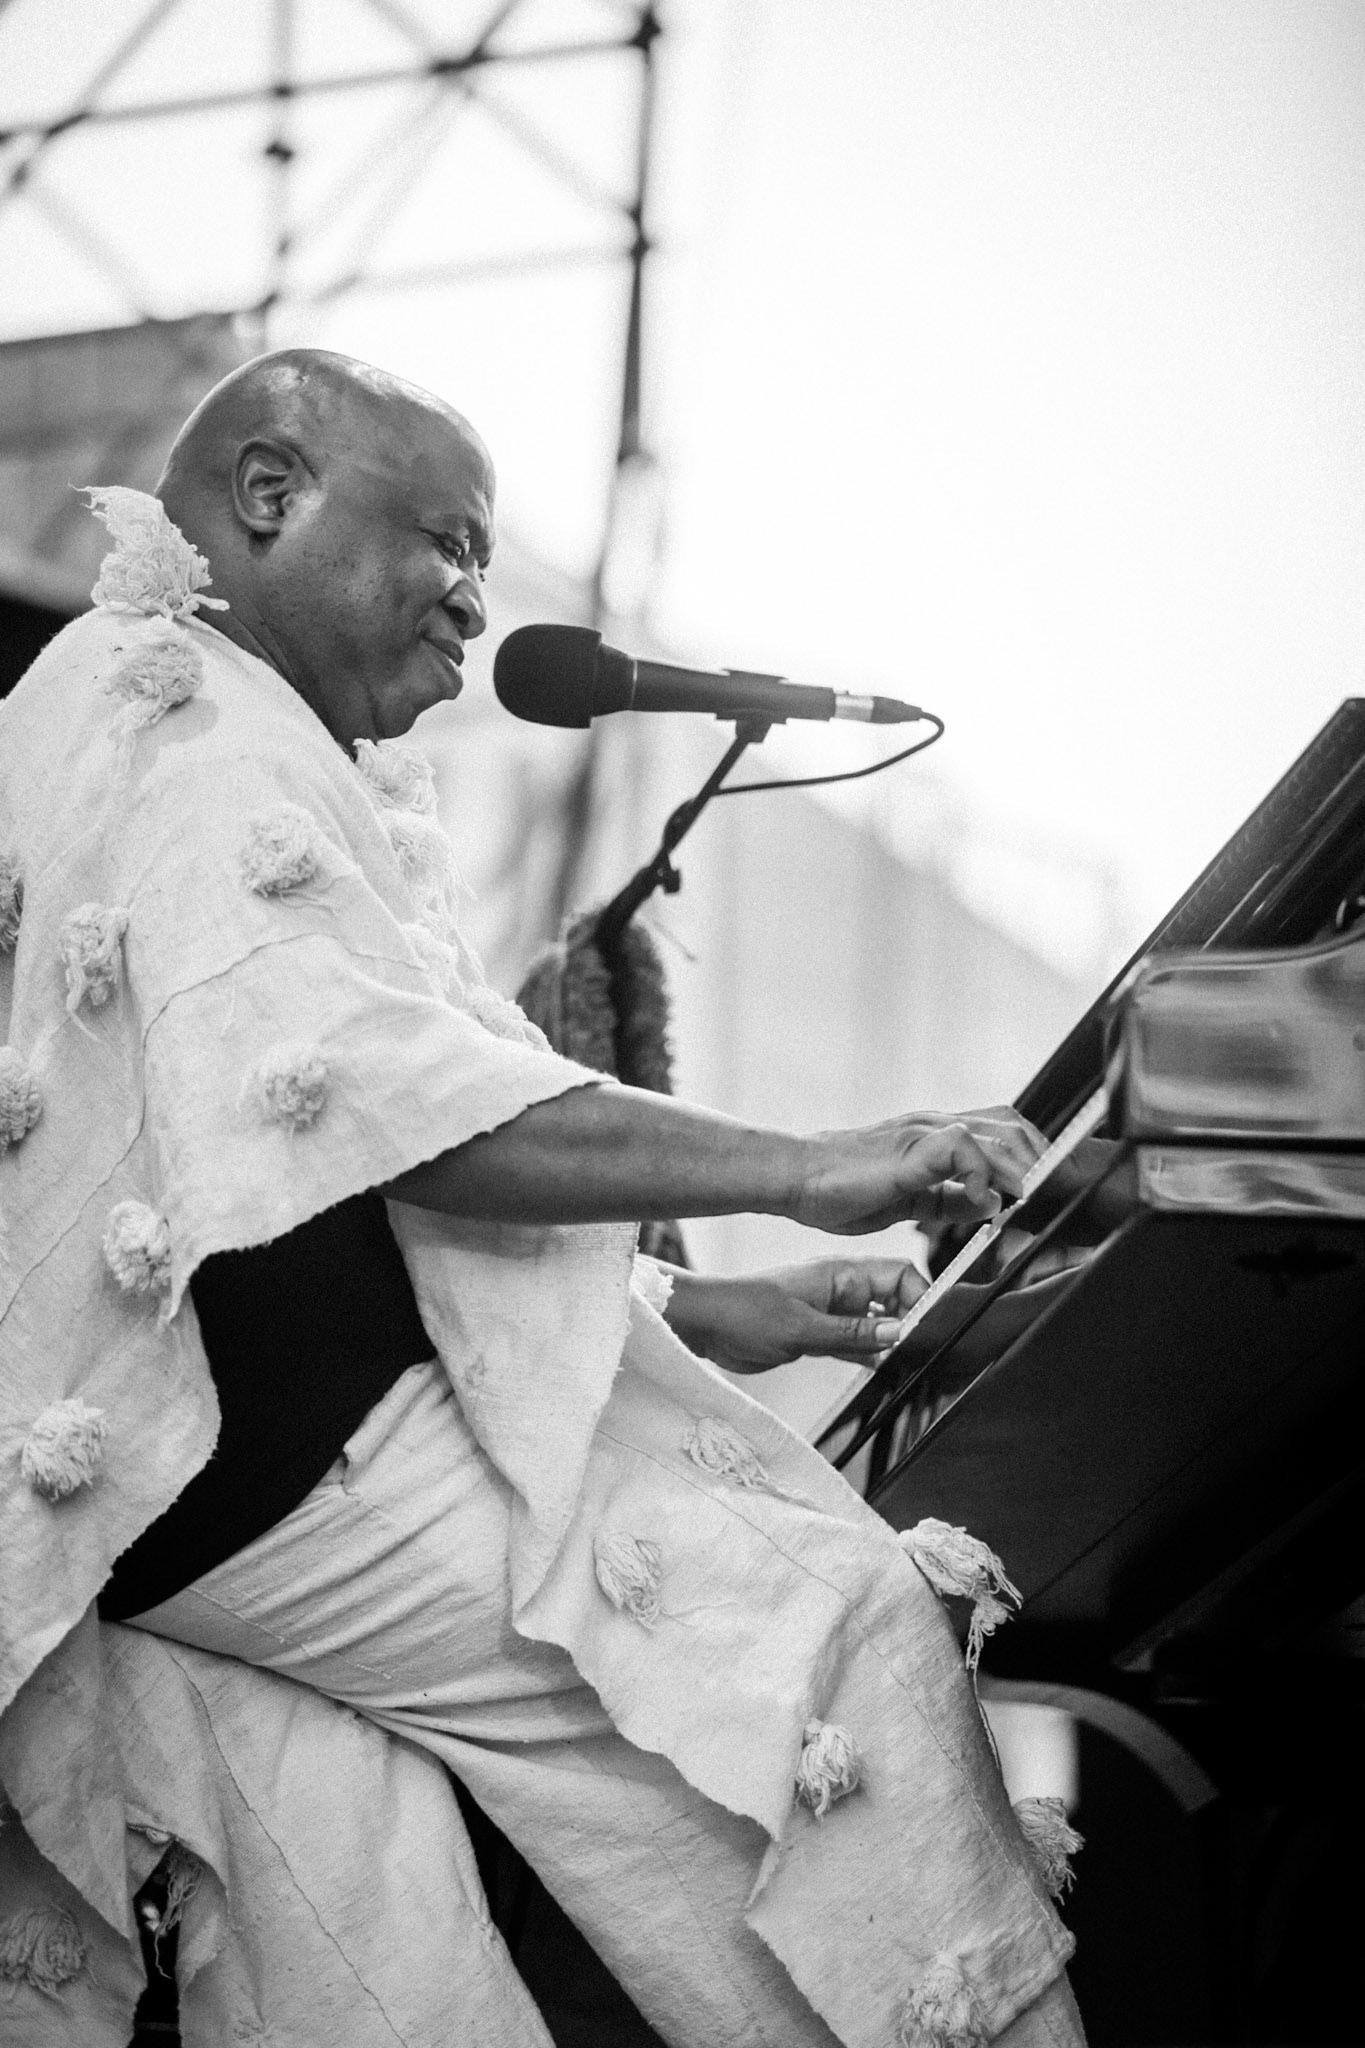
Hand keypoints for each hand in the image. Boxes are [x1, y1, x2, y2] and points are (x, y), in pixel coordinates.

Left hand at [663, 1258, 927, 1373]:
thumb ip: (853, 1333)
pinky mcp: (819, 1334)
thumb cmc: (745, 1313)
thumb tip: (899, 1332)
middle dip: (910, 1322)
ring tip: (906, 1365)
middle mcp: (841, 1290)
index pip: (898, 1274)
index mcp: (841, 1274)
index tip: (930, 1328)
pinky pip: (856, 1342)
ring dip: (890, 1342)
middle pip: (893, 1299)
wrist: (705, 1325)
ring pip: (876, 1323)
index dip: (920, 1296)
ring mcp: (830, 1311)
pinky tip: (881, 1371)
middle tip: (919, 1353)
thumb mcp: (803, 1328)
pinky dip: (869, 1354)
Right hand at [790, 1106, 1045, 1235]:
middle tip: (1054, 1197)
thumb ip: (951, 1199)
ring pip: (997, 1134)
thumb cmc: (841, 1189)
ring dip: (1024, 1168)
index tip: (1051, 1187)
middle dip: (1042, 1161)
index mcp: (935, 1134)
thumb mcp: (912, 1200)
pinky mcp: (910, 1149)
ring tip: (1034, 1199)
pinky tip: (987, 1201)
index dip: (1033, 1155)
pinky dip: (984, 1175)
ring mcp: (923, 1132)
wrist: (796, 1179)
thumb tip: (991, 1204)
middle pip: (1012, 1127)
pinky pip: (962, 1148)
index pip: (1002, 1129)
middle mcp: (934, 1124)